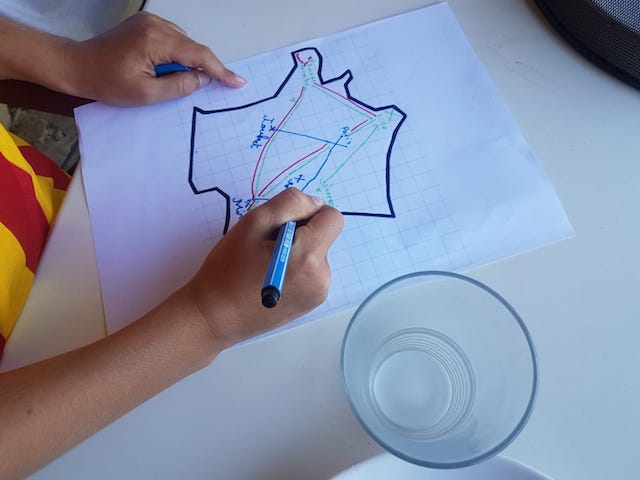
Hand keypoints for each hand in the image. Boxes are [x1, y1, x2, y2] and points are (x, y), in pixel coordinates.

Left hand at [63, 12, 245, 104]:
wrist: (78, 66)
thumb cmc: (107, 82)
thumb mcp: (146, 94)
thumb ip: (179, 86)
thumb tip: (203, 79)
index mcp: (156, 40)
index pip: (198, 55)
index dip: (220, 70)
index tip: (237, 82)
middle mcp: (155, 25)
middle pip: (192, 46)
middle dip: (204, 67)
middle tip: (214, 87)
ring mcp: (149, 21)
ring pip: (183, 42)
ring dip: (188, 61)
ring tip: (176, 80)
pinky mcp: (144, 23)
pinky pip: (172, 38)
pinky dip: (177, 54)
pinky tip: (167, 68)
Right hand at [182, 188, 343, 349]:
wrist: (214, 317)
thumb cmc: (228, 270)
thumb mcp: (253, 223)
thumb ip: (290, 204)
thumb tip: (315, 203)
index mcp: (310, 256)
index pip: (333, 218)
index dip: (309, 212)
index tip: (283, 223)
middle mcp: (322, 277)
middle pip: (323, 237)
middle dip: (299, 234)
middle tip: (265, 247)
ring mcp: (318, 293)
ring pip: (316, 254)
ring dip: (296, 252)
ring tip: (264, 265)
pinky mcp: (311, 304)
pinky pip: (311, 273)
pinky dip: (295, 269)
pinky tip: (269, 279)